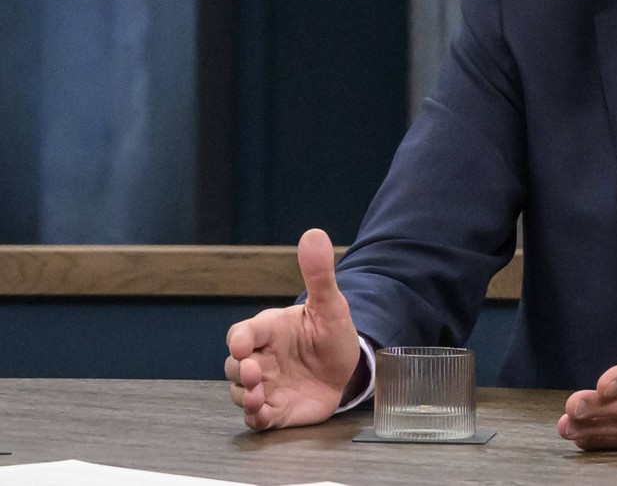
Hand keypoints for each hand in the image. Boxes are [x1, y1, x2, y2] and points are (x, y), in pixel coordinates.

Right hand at [224, 228, 361, 429]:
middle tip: (255, 372)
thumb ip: (319, 274)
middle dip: (239, 370)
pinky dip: (255, 418)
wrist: (347, 367)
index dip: (239, 339)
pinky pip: (256, 418)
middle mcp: (261, 358)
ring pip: (240, 393)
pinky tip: (263, 414)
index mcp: (269, 331)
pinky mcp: (275, 410)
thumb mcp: (330, 304)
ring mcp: (265, 386)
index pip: (242, 333)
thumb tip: (314, 234)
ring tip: (258, 396)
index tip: (243, 345)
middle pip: (234, 366)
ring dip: (244, 396)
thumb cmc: (331, 333)